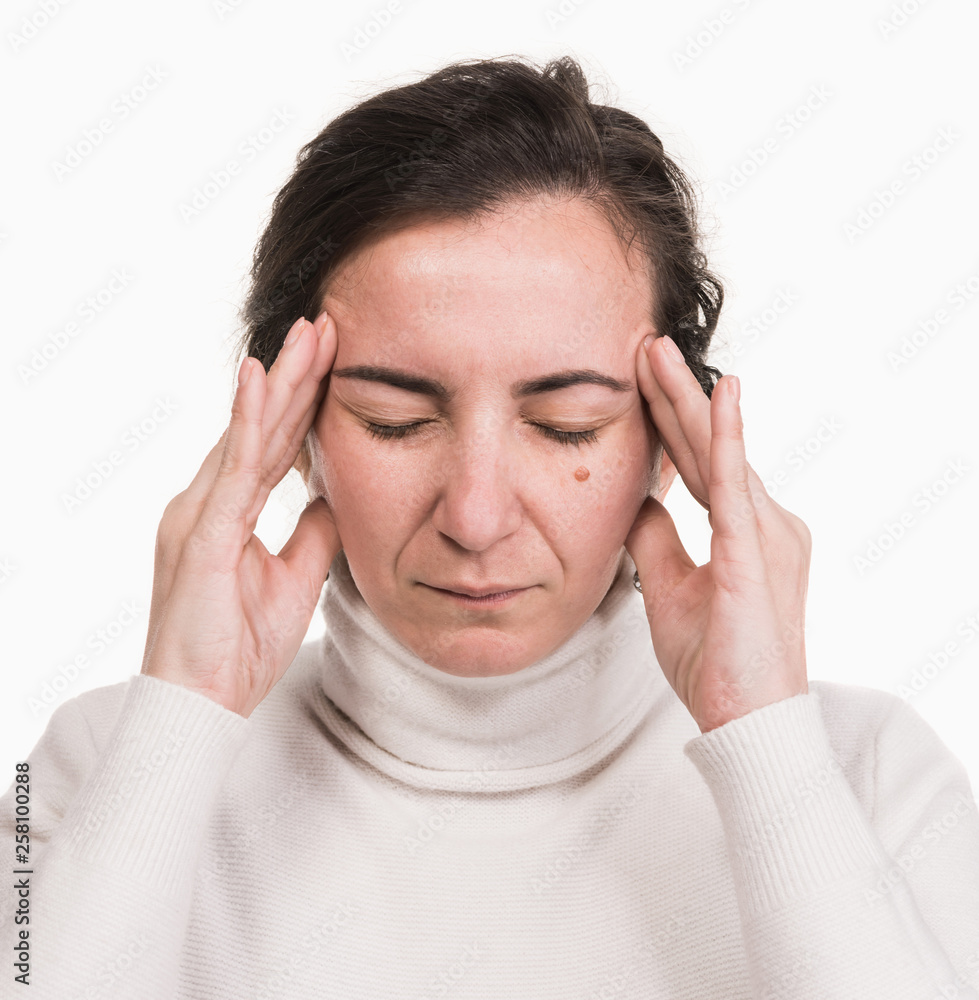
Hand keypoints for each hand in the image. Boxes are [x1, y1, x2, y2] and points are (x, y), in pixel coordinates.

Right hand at [140, 312, 339, 717]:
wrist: (203, 704)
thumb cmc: (239, 647)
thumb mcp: (294, 579)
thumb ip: (311, 533)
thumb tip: (334, 497)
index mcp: (228, 511)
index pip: (272, 443)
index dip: (301, 401)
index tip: (331, 359)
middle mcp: (208, 500)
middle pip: (261, 426)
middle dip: (296, 375)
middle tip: (326, 325)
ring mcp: (200, 512)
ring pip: (249, 433)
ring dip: (281, 381)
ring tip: (310, 333)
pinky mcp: (203, 532)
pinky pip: (233, 467)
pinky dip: (248, 420)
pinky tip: (260, 377)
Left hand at [624, 334, 810, 733]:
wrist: (744, 722)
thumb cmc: (715, 662)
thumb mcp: (670, 587)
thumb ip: (656, 539)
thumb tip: (635, 500)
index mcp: (744, 532)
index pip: (697, 463)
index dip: (668, 420)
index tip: (640, 379)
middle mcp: (763, 522)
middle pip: (707, 447)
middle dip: (674, 394)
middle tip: (645, 344)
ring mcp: (765, 534)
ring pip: (717, 453)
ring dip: (687, 400)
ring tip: (656, 352)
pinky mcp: (755, 555)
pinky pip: (734, 487)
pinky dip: (725, 439)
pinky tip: (719, 394)